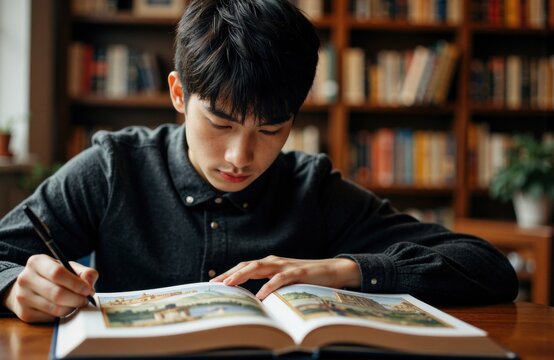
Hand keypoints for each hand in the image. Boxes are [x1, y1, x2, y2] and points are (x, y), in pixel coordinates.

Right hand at [1, 254, 97, 322]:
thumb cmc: (54, 276)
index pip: (58, 273)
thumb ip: (85, 272)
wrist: (29, 288)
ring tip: (77, 303)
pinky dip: (62, 315)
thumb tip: (89, 285)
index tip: (88, 290)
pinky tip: (65, 308)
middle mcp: (25, 278)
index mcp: (37, 262)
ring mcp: (22, 297)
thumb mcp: (69, 267)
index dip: (76, 284)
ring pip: (54, 308)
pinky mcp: (24, 313)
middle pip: (57, 293)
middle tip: (86, 300)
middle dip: (77, 299)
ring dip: (71, 308)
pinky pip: (49, 318)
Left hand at [210, 256, 359, 298]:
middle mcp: (275, 262)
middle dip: (230, 274)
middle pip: (247, 265)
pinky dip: (268, 286)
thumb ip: (270, 283)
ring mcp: (286, 266)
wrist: (333, 271)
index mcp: (270, 264)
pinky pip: (280, 279)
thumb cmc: (307, 278)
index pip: (245, 267)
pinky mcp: (297, 273)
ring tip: (230, 284)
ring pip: (259, 267)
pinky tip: (260, 294)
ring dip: (243, 275)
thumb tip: (253, 298)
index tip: (214, 283)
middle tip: (215, 283)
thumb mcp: (285, 281)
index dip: (229, 273)